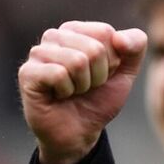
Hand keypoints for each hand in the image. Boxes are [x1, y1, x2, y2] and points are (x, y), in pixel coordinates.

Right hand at [18, 21, 147, 163]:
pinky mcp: (27, 73)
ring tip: (73, 91)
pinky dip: (67, 91)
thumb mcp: (126, 72)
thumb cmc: (98, 98)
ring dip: (83, 85)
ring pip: (77, 61)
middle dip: (98, 75)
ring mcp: (38, 53)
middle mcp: (54, 36)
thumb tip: (119, 37)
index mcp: (76, 30)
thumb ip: (135, 46)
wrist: (79, 133)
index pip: (105, 33)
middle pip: (94, 48)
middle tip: (86, 87)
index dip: (112, 61)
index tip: (101, 74)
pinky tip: (58, 96)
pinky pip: (58, 74)